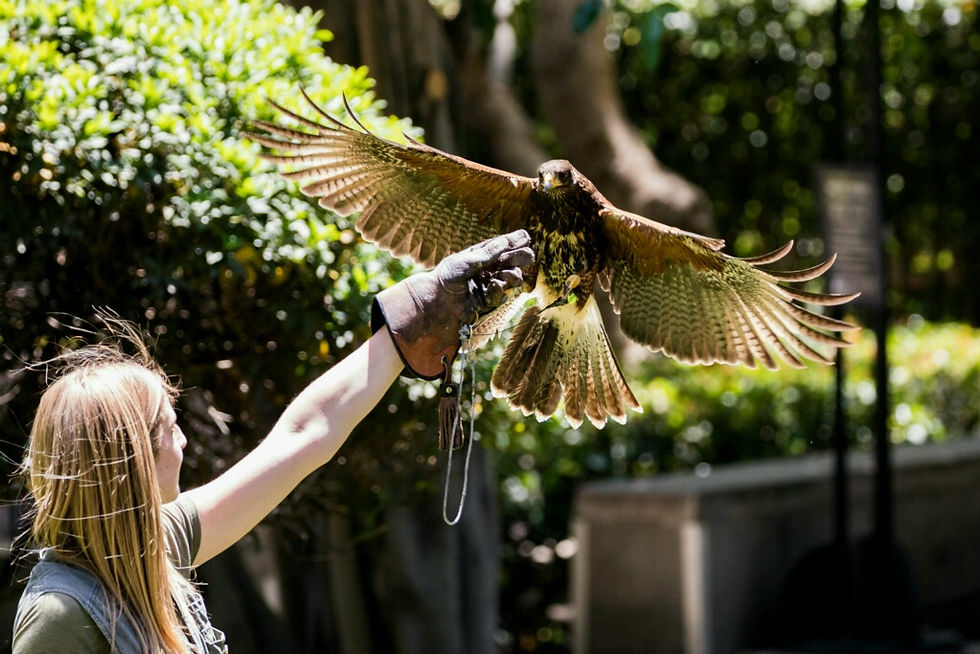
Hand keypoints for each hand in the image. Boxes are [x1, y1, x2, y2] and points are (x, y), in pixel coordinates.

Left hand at [371, 230, 533, 378]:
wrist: (437, 300)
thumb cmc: (448, 276)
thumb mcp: (468, 261)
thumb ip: (489, 253)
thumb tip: (508, 241)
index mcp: (481, 254)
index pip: (502, 245)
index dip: (515, 241)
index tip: (526, 237)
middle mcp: (487, 268)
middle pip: (511, 261)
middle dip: (520, 258)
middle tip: (529, 256)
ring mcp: (489, 283)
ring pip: (510, 277)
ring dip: (512, 275)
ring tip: (510, 276)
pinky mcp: (488, 299)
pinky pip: (501, 293)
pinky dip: (499, 289)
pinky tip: (493, 286)